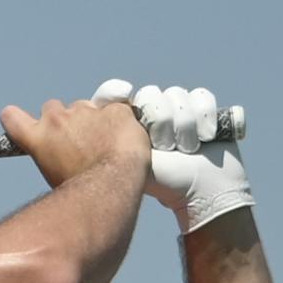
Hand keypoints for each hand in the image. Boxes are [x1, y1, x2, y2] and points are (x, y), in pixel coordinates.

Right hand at [0, 94, 148, 189]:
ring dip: (91, 119)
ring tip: (105, 145)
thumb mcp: (54, 176)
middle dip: (62, 120)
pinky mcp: (113, 110)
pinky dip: (118, 122)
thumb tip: (60, 159)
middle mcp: (57, 119)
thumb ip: (52, 156)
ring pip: (85, 107)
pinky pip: (115, 109)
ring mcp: (86, 111)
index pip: (12, 117)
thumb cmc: (83, 191)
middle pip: (52, 108)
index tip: (22, 121)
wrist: (112, 185)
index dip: (16, 118)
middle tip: (76, 141)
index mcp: (38, 138)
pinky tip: (122, 140)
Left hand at [94, 79, 252, 231]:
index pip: (112, 94)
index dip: (114, 91)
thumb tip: (78, 122)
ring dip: (184, 126)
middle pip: (150, 94)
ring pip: (176, 96)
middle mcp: (148, 113)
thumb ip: (100, 144)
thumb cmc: (160, 182)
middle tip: (164, 147)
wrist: (201, 190)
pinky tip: (204, 137)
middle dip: (161, 122)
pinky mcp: (201, 108)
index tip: (122, 94)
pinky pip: (200, 96)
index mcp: (124, 124)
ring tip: (185, 149)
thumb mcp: (122, 165)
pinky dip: (204, 117)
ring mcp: (176, 109)